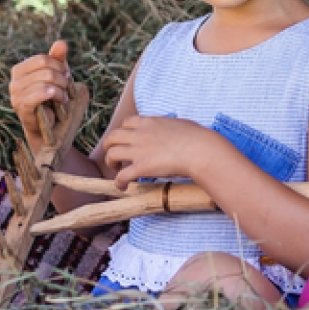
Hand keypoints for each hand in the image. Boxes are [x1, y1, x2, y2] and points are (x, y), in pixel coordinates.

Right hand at [8, 40, 76, 143]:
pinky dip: (53, 94)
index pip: (43, 58)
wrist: (54, 131)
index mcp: (21, 71)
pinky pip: (37, 94)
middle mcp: (14, 81)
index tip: (67, 76)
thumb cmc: (56, 103)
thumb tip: (61, 42)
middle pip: (45, 68)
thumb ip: (58, 60)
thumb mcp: (59, 77)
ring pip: (45, 80)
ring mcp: (15, 95)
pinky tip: (60, 100)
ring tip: (63, 99)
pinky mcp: (21, 108)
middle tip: (67, 89)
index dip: (60, 66)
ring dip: (62, 89)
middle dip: (62, 78)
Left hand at [103, 115, 232, 189]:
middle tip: (115, 155)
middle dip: (109, 146)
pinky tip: (122, 187)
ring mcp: (139, 151)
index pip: (127, 122)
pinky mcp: (141, 167)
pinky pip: (121, 176)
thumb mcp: (181, 124)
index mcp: (150, 122)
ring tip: (116, 169)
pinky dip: (118, 183)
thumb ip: (170, 126)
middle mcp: (140, 134)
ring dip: (110, 162)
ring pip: (111, 154)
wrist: (200, 150)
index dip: (124, 131)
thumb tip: (174, 129)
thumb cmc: (197, 137)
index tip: (127, 139)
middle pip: (112, 136)